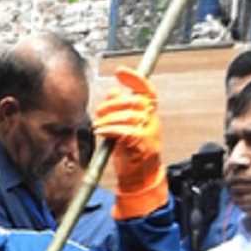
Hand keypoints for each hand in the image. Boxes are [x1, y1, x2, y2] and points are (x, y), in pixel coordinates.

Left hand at [92, 68, 166, 219]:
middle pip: (133, 101)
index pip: (146, 89)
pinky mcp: (143, 144)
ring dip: (108, 119)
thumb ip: (120, 109)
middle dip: (112, 104)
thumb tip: (113, 90)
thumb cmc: (132, 153)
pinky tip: (102, 132)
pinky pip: (126, 131)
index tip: (120, 71)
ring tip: (98, 125)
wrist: (141, 179)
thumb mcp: (125, 127)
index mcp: (150, 113)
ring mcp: (150, 132)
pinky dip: (111, 129)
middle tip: (99, 112)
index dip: (134, 78)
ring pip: (128, 116)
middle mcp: (153, 120)